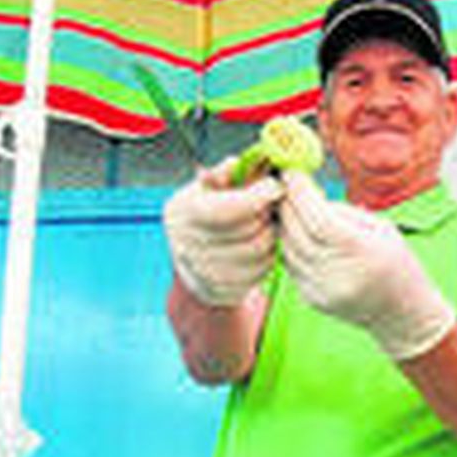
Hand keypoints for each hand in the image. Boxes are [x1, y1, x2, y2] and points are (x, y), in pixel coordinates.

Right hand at [163, 157, 283, 306]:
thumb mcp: (207, 187)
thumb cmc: (207, 213)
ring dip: (272, 237)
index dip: (258, 196)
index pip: (227, 208)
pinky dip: (268, 259)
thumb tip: (240, 163)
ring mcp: (202, 273)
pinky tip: (263, 247)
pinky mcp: (220, 292)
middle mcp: (186, 246)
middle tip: (272, 207)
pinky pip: (260, 273)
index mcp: (181, 213)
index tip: (275, 186)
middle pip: (249, 232)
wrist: (192, 259)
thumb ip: (225, 173)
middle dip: (268, 216)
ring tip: (268, 226)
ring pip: (259, 253)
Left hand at [276, 171, 455, 359]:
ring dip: (284, 223)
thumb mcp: (381, 228)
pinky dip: (289, 243)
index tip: (291, 172)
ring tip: (287, 205)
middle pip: (297, 231)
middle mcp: (339, 274)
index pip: (318, 218)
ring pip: (288, 247)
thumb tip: (305, 193)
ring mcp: (323, 290)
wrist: (403, 314)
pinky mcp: (312, 299)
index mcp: (362, 252)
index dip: (300, 193)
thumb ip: (342, 211)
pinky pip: (290, 264)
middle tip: (283, 184)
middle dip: (287, 203)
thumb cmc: (397, 263)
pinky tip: (295, 231)